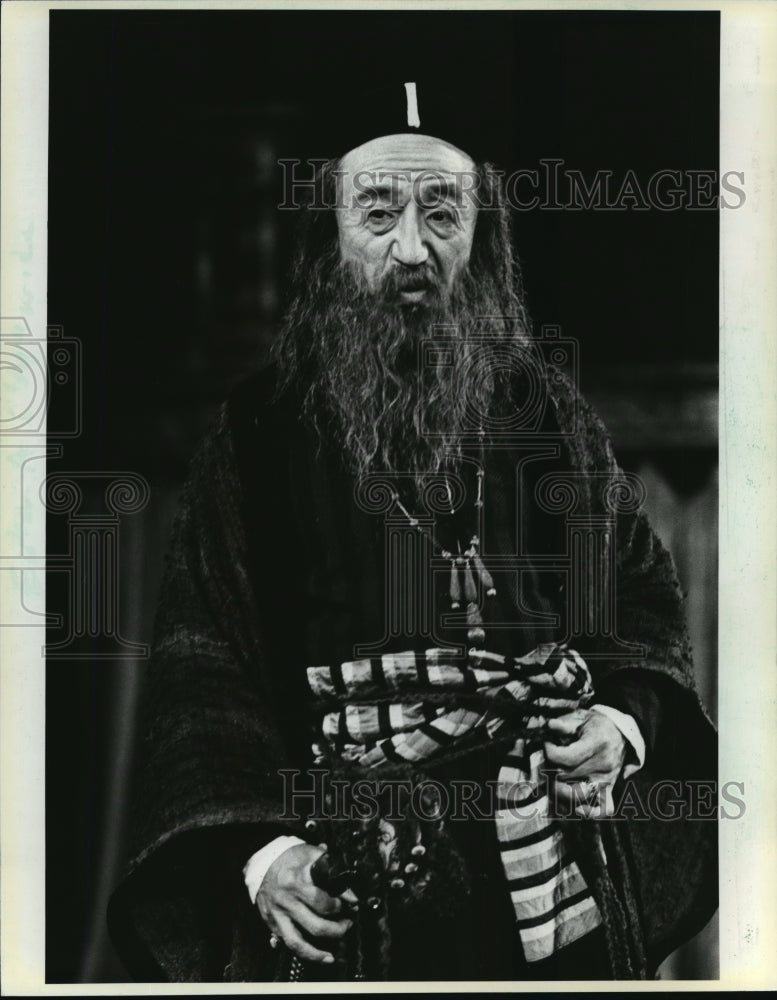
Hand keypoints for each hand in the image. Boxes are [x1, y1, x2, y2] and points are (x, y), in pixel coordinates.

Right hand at [256, 843, 356, 964]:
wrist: (264, 865)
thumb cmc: (292, 859)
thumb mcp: (311, 854)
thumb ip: (332, 869)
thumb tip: (351, 893)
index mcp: (296, 879)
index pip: (323, 896)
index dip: (343, 901)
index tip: (355, 902)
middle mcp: (286, 899)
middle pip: (317, 920)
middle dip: (339, 923)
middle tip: (349, 919)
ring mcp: (279, 915)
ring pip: (302, 940)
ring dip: (325, 941)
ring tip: (341, 935)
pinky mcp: (274, 925)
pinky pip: (292, 945)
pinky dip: (310, 955)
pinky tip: (325, 957)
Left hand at [543, 708, 626, 818]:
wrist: (620, 732)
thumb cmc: (595, 724)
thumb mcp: (580, 717)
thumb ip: (564, 723)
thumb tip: (549, 725)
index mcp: (597, 743)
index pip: (567, 758)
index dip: (550, 752)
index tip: (547, 744)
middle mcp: (604, 764)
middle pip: (567, 776)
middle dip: (550, 768)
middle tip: (548, 759)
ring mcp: (607, 779)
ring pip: (580, 795)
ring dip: (560, 791)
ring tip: (553, 780)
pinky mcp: (609, 789)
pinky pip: (604, 809)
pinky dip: (590, 812)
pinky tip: (576, 807)